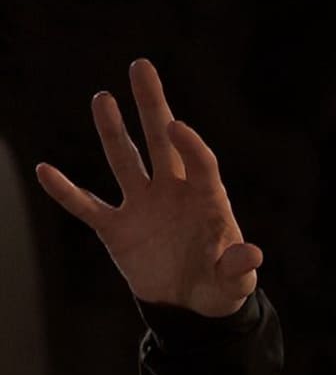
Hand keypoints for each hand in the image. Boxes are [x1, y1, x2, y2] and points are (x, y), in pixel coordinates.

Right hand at [35, 58, 262, 318]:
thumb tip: (252, 254)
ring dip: (112, 131)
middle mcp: (173, 193)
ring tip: (103, 98)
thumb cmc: (220, 287)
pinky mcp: (117, 227)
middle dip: (152, 106)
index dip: (190, 144)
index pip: (200, 162)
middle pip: (161, 142)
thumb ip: (239, 267)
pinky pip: (87, 206)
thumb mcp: (234, 282)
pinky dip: (67, 192)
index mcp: (206, 200)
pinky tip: (46, 171)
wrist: (191, 307)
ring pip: (124, 161)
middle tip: (142, 67)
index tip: (177, 125)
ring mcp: (142, 206)